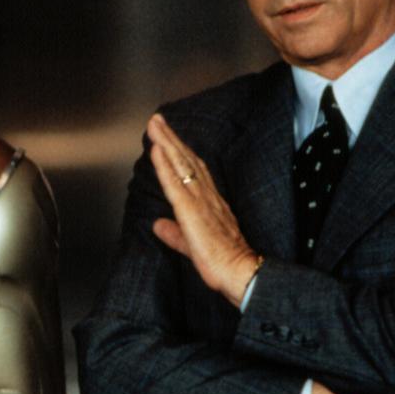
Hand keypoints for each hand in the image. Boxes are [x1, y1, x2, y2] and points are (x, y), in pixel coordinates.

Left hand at [147, 114, 259, 306]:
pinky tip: (157, 150)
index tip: (166, 136)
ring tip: (154, 125)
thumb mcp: (191, 244)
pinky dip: (165, 165)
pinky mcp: (191, 212)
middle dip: (170, 138)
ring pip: (181, 165)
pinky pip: (175, 184)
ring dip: (166, 143)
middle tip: (156, 119)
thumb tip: (158, 225)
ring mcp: (199, 202)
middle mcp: (206, 197)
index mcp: (209, 203)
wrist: (240, 273)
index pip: (192, 171)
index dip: (179, 152)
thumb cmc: (222, 262)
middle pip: (186, 160)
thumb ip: (174, 233)